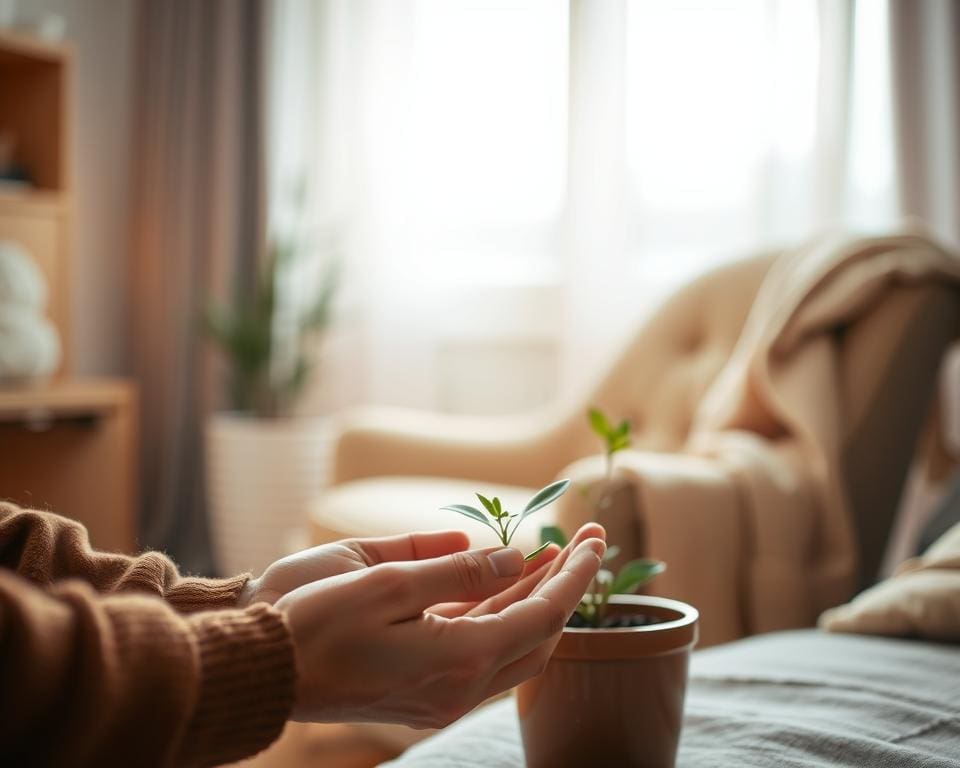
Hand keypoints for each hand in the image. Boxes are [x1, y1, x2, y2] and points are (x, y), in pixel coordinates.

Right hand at [276, 524, 605, 727]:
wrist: (263, 670)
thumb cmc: (315, 620)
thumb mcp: (388, 581)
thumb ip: (459, 571)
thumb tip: (516, 560)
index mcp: (459, 658)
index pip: (544, 613)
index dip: (575, 574)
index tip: (595, 538)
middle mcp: (459, 687)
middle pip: (537, 635)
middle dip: (564, 587)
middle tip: (582, 542)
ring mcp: (442, 696)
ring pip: (511, 646)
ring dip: (534, 601)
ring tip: (552, 557)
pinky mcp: (423, 693)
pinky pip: (481, 654)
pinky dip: (500, 617)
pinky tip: (504, 585)